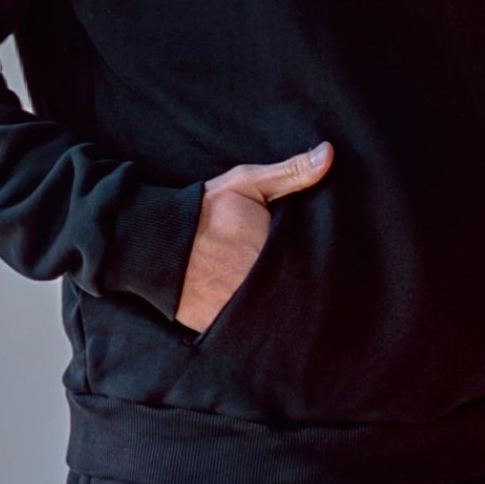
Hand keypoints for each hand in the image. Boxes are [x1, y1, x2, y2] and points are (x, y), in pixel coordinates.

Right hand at [177, 140, 332, 331]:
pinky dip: (259, 326)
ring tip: (287, 300)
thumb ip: (292, 172)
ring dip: (283, 308)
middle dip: (304, 286)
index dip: (321, 261)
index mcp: (274, 248)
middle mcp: (261, 281)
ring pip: (277, 313)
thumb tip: (329, 153)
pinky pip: (252, 330)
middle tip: (309, 282)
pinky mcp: (223, 326)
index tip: (322, 259)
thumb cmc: (203, 210)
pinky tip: (265, 317)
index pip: (312, 261)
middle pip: (296, 290)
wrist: (155, 243)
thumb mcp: (247, 183)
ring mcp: (242, 307)